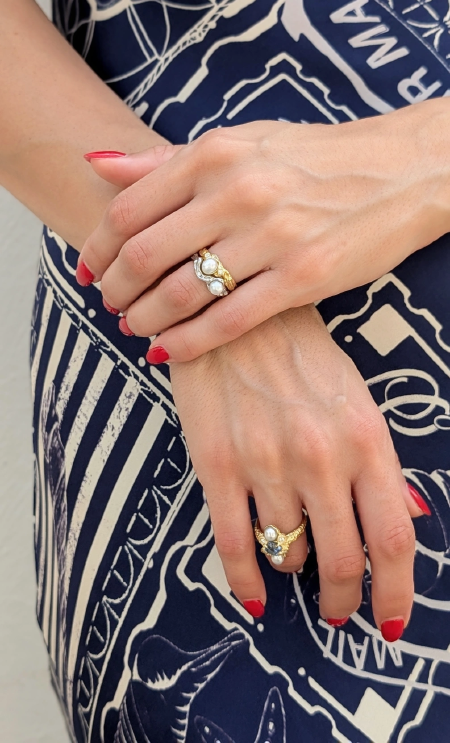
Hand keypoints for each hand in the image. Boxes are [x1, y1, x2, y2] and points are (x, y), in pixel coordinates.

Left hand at [78, 99, 449, 360]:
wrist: (401, 171)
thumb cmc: (316, 157)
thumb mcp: (242, 141)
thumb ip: (167, 159)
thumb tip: (98, 165)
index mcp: (215, 155)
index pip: (129, 209)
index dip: (97, 247)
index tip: (88, 269)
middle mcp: (238, 192)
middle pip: (145, 256)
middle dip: (115, 290)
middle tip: (110, 305)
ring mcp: (272, 236)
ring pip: (181, 293)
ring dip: (145, 320)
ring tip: (137, 328)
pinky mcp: (303, 277)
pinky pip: (228, 321)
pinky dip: (188, 342)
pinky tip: (171, 351)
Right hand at [170, 304, 424, 636]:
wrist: (232, 307)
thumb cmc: (301, 351)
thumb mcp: (355, 396)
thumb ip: (377, 462)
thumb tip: (403, 516)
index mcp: (365, 438)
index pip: (392, 538)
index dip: (395, 592)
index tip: (389, 620)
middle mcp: (320, 457)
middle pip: (341, 560)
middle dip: (341, 598)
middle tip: (336, 608)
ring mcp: (266, 462)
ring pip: (288, 552)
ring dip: (293, 568)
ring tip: (292, 556)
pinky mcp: (217, 463)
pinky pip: (233, 543)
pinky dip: (245, 582)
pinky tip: (253, 597)